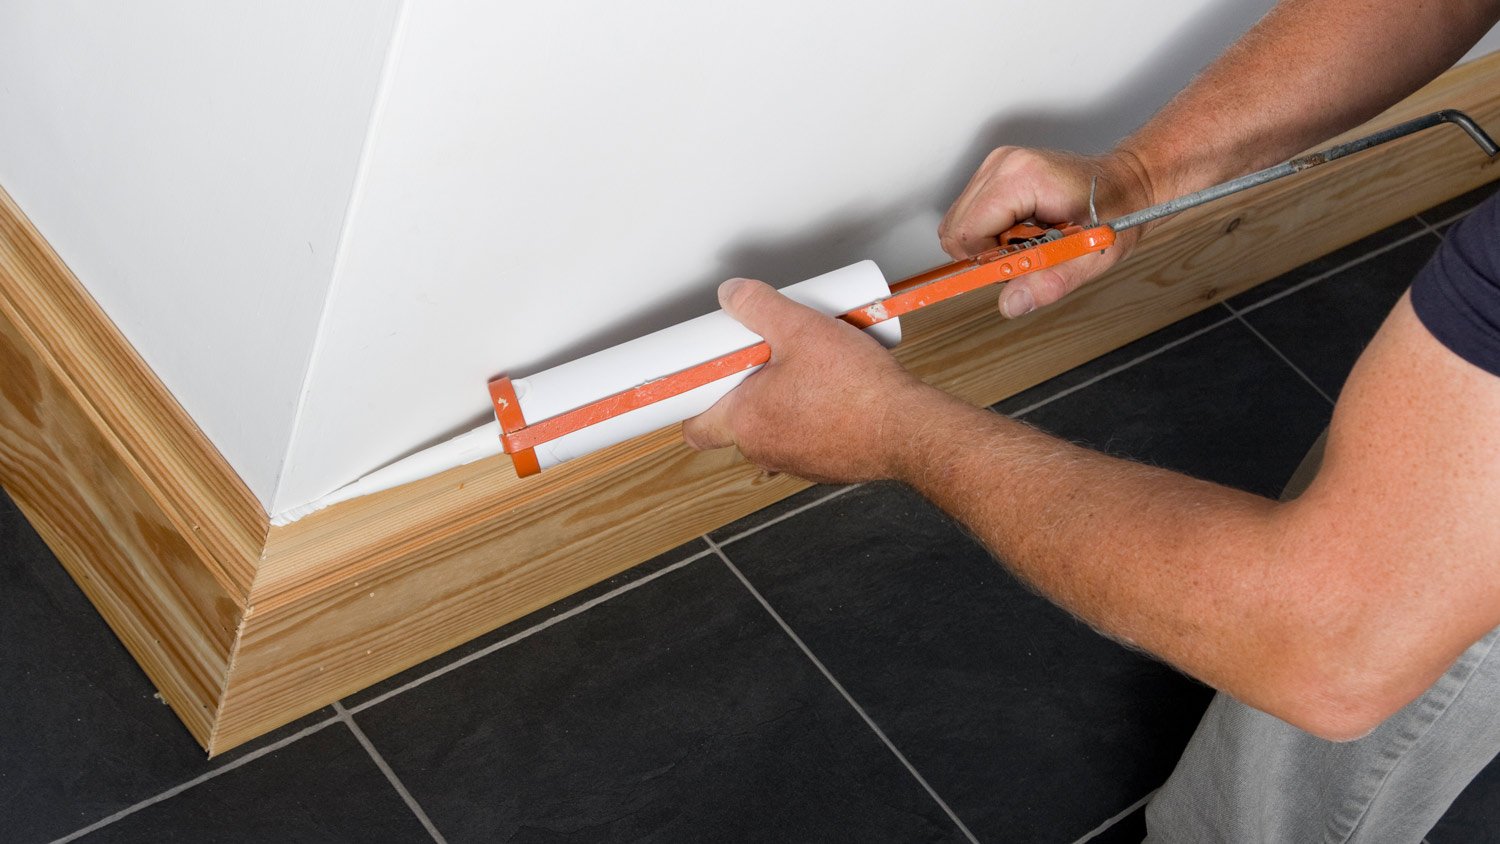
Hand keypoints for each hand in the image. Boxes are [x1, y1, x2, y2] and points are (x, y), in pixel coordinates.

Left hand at [682, 278, 948, 482]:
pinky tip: (836, 387)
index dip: (694, 399)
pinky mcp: (827, 463)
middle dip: (748, 386)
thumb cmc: (857, 390)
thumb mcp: (801, 328)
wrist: (909, 429)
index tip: (702, 376)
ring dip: (784, 399)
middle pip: (738, 418)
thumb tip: (733, 294)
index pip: (695, 426)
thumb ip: (758, 306)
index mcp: (745, 423)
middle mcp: (765, 449)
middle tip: (768, 355)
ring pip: (775, 426)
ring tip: (809, 366)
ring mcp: (797, 461)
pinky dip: (814, 413)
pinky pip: (808, 434)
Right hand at [938, 148, 1153, 317]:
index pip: (966, 233)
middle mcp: (1002, 165)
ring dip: (989, 244)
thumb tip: (1011, 303)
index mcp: (1022, 178)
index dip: (985, 261)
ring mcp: (996, 166)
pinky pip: (970, 216)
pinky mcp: (995, 173)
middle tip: (1027, 253)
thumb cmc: (1117, 211)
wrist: (1129, 183)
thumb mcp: (1092, 256)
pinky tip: (1024, 230)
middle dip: (985, 254)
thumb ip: (1050, 281)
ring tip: (1029, 240)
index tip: (1016, 266)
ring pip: (960, 224)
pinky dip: (991, 233)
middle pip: (956, 229)